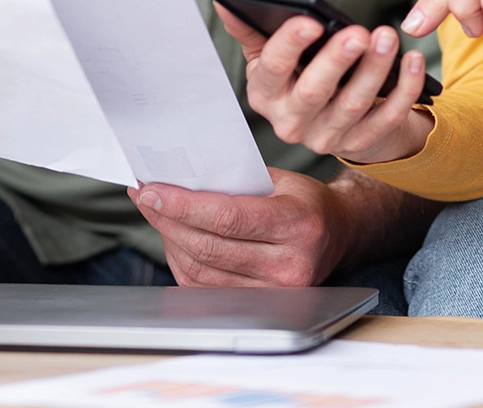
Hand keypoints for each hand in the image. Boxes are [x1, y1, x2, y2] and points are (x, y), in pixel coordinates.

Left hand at [131, 168, 350, 285]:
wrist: (338, 235)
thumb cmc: (303, 201)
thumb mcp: (280, 179)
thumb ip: (236, 179)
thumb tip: (178, 176)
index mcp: (297, 224)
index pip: (228, 217)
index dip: (183, 205)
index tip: (150, 190)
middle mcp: (290, 265)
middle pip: (209, 246)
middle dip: (167, 219)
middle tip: (144, 196)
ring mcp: (275, 292)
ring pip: (201, 270)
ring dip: (169, 240)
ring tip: (155, 213)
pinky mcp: (260, 307)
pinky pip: (204, 288)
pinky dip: (181, 262)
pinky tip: (174, 238)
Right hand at [215, 5, 432, 164]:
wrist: (333, 122)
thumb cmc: (298, 77)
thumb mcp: (270, 59)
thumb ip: (251, 30)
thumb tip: (224, 1)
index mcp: (265, 95)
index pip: (273, 69)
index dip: (290, 45)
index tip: (311, 21)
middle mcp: (291, 122)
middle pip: (314, 91)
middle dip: (337, 60)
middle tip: (359, 32)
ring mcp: (327, 138)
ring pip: (354, 104)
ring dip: (375, 70)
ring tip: (388, 37)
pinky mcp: (361, 143)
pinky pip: (387, 118)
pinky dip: (404, 90)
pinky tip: (413, 61)